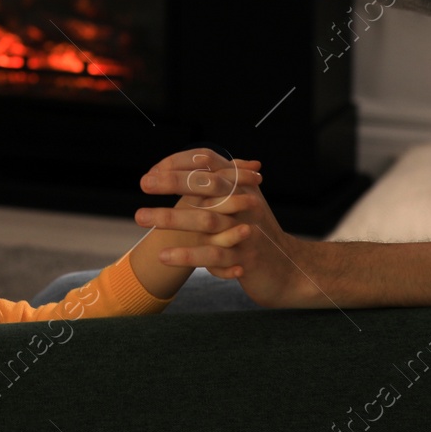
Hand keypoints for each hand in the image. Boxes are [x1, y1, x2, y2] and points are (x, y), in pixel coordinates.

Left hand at [136, 148, 312, 307]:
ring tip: (139, 216)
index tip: (153, 171)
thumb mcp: (243, 204)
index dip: (180, 164)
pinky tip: (163, 255)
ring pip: (207, 219)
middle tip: (143, 182)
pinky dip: (187, 254)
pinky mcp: (246, 259)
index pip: (209, 165)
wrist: (290, 270)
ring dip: (170, 217)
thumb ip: (221, 183)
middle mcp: (246, 204)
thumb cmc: (259, 235)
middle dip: (173, 182)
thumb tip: (192, 160)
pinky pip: (213, 254)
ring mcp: (247, 231)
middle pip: (208, 186)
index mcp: (242, 187)